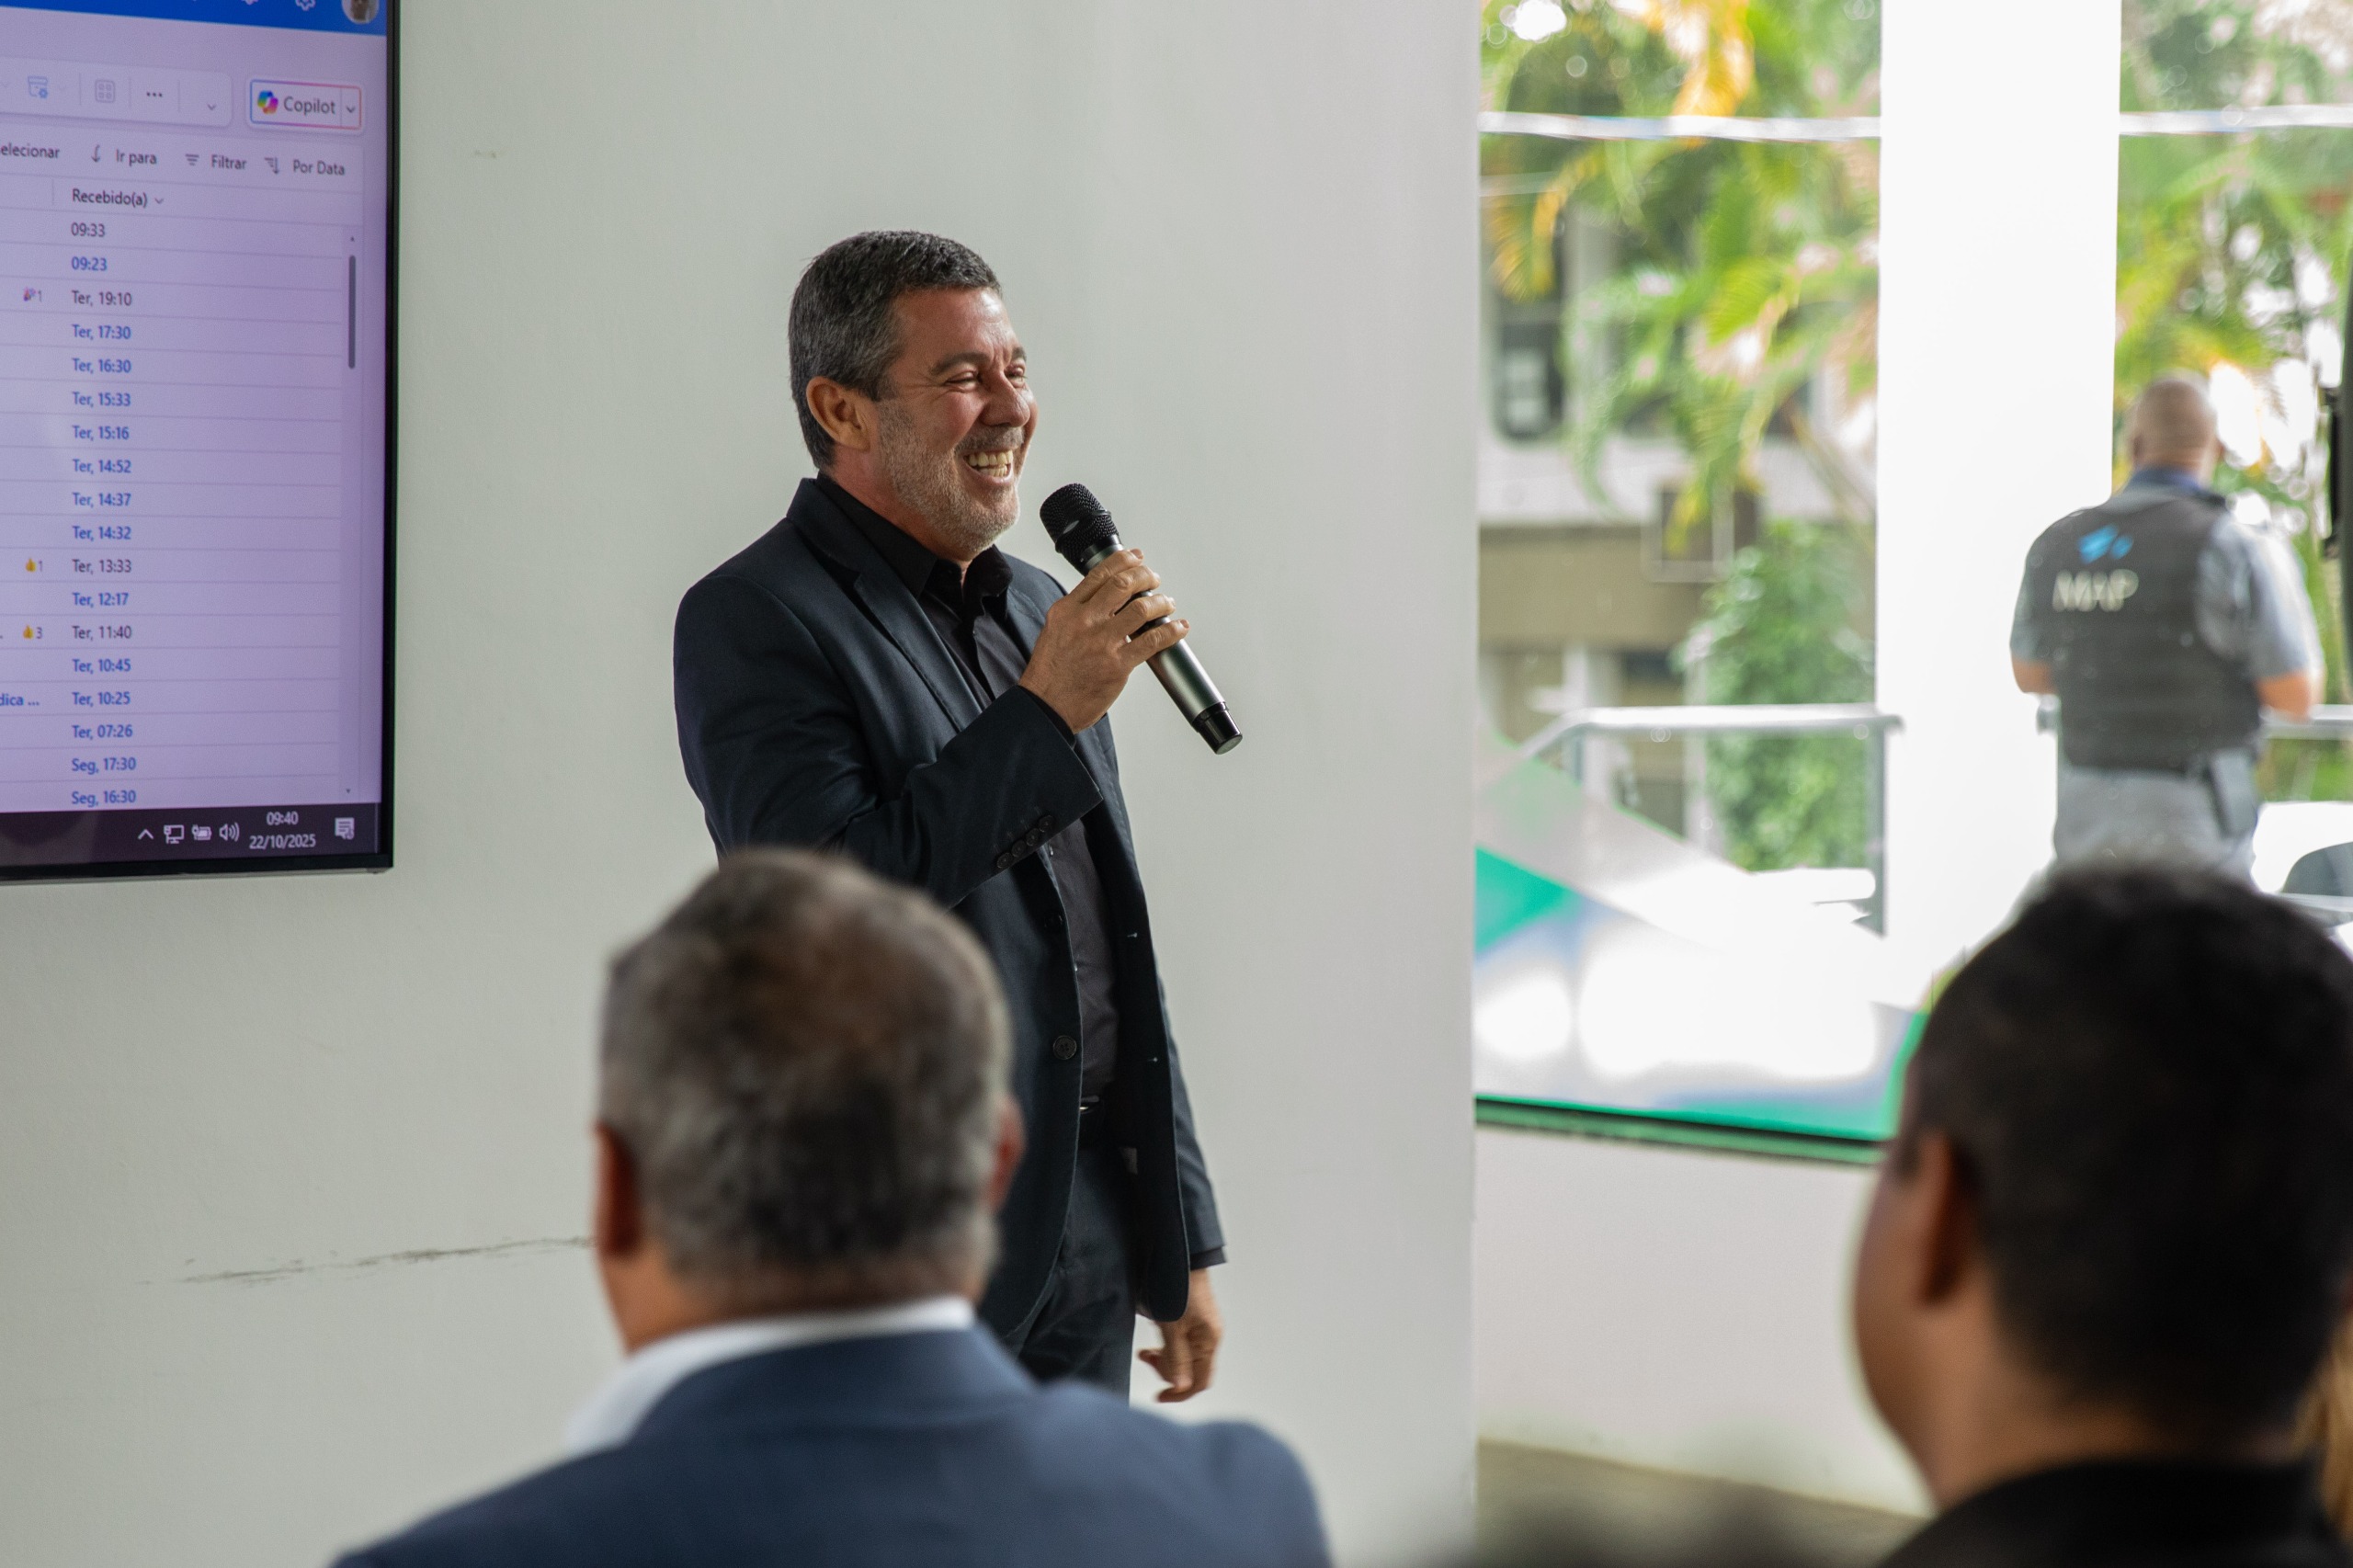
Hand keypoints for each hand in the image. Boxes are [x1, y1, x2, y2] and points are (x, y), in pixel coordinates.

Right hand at [1017, 549, 1188, 731]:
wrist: (1046, 706)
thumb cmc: (1051, 673)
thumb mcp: (1055, 631)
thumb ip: (1078, 612)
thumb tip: (1104, 597)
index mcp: (1066, 610)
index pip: (1099, 574)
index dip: (1124, 560)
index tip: (1137, 557)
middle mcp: (1084, 621)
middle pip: (1123, 585)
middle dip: (1146, 577)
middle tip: (1154, 580)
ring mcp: (1102, 643)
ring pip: (1141, 609)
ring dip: (1161, 603)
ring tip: (1167, 604)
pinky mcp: (1117, 665)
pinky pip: (1152, 641)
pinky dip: (1171, 631)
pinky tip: (1178, 628)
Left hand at [1138, 1269, 1220, 1402]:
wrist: (1177, 1255)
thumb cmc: (1177, 1288)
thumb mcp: (1172, 1327)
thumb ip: (1176, 1359)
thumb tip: (1180, 1387)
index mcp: (1209, 1341)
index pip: (1201, 1381)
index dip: (1180, 1393)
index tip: (1159, 1396)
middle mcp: (1208, 1336)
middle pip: (1191, 1371)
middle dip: (1168, 1372)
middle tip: (1148, 1360)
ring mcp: (1201, 1327)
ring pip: (1184, 1357)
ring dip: (1165, 1359)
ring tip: (1146, 1351)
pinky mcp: (1192, 1319)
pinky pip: (1181, 1343)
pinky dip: (1166, 1347)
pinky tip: (1153, 1340)